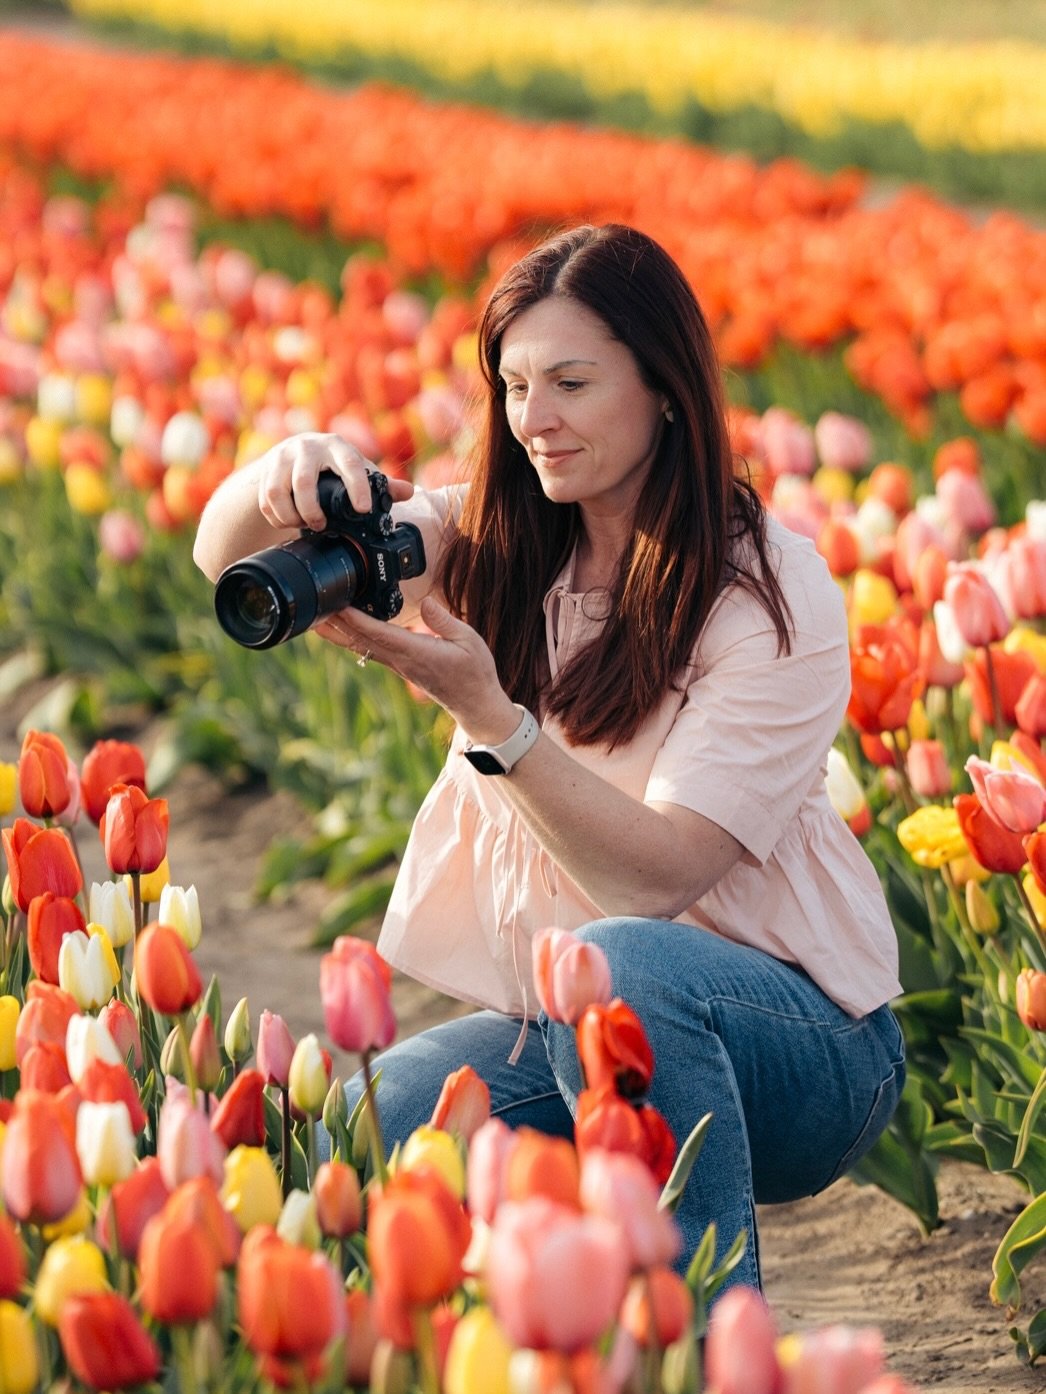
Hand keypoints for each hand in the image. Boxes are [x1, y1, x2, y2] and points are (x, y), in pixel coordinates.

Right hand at [255, 432, 413, 532]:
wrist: (293, 455)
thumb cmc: (333, 466)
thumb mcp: (357, 470)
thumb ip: (382, 483)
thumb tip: (408, 492)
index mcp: (336, 447)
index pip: (349, 463)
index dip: (357, 486)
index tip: (363, 509)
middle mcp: (307, 448)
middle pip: (303, 481)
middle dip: (312, 510)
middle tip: (321, 526)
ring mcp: (282, 457)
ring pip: (278, 491)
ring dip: (290, 515)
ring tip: (302, 525)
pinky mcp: (264, 470)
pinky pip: (265, 499)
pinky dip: (275, 517)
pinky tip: (286, 523)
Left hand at [314, 596, 519, 742]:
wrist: (474, 703)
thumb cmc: (474, 672)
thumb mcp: (469, 641)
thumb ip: (444, 620)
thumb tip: (426, 601)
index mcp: (416, 651)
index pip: (379, 633)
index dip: (356, 619)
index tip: (338, 605)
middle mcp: (401, 660)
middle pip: (360, 639)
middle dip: (337, 623)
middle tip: (315, 605)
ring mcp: (397, 665)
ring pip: (361, 646)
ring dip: (338, 632)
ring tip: (317, 617)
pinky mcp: (399, 665)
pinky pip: (370, 650)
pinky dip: (353, 637)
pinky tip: (343, 630)